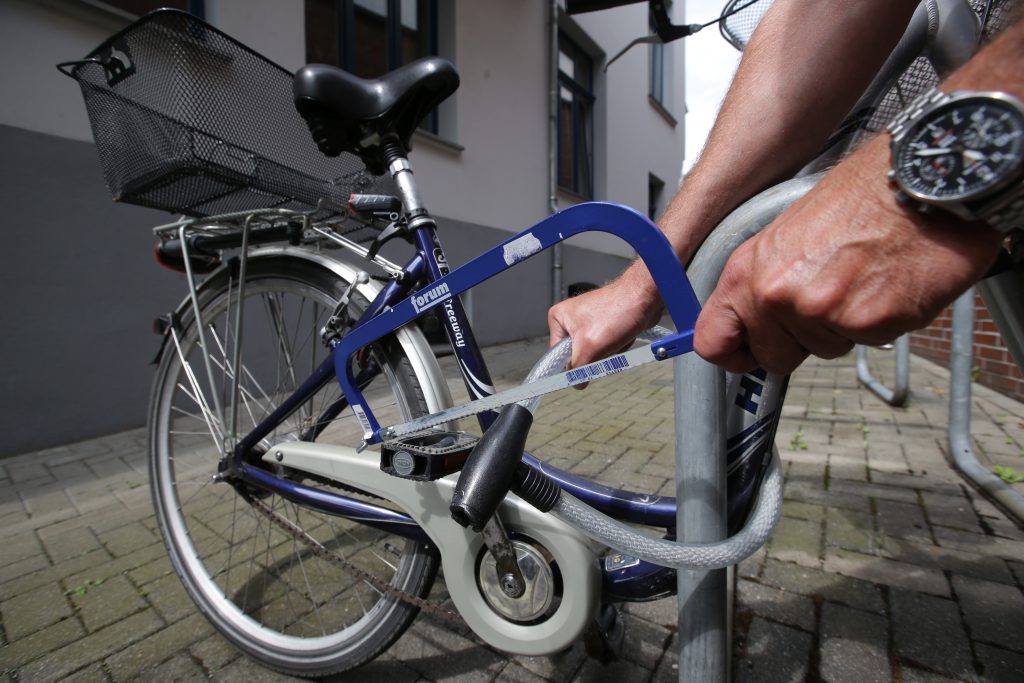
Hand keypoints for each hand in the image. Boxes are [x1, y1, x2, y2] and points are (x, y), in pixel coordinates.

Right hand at [547, 269, 664, 369]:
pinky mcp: (605, 325)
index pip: (558, 355)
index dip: (572, 365)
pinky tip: (623, 334)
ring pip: (595, 353)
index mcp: (558, 318)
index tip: (583, 372)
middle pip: (578, 355)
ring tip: (616, 336)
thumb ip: (578, 369)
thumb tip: (576, 384)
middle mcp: (571, 319)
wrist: (645, 297)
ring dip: (609, 351)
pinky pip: (607, 347)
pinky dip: (617, 346)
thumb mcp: (589, 347)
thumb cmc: (617, 311)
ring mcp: (589, 322)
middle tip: (605, 344)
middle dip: (596, 356)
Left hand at [694, 136, 1002, 374]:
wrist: (921, 182)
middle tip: (827, 302)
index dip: (733, 355)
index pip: (712, 340)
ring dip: (843, 326)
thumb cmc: (864, 197)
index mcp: (748, 268)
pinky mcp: (862, 323)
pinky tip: (886, 285)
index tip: (748, 355)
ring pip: (822, 351)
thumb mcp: (790, 233)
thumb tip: (754, 318)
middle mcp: (773, 292)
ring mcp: (816, 310)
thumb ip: (766, 280)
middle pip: (772, 357)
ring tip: (862, 280)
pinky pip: (863, 343)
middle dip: (799, 341)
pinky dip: (879, 322)